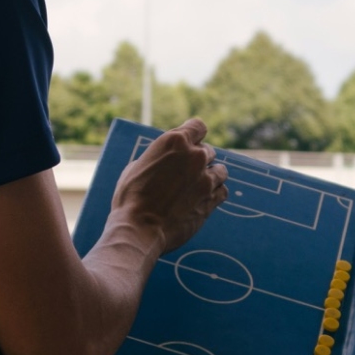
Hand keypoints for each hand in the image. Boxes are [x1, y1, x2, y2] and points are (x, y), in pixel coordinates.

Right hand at [110, 119, 228, 252]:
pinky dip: (215, 194)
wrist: (139, 228)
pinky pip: (223, 191)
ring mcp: (206, 178)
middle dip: (198, 160)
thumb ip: (160, 157)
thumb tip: (166, 159)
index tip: (191, 143)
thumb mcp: (138, 166)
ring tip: (197, 187)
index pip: (198, 126)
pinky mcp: (212, 199)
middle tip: (185, 174)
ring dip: (211, 176)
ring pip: (220, 170)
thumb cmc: (131, 198)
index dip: (195, 135)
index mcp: (175, 142)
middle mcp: (195, 156)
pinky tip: (203, 199)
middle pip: (208, 150)